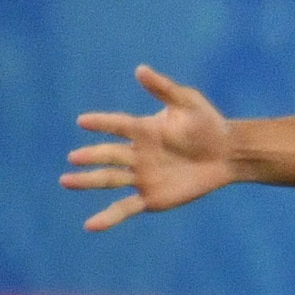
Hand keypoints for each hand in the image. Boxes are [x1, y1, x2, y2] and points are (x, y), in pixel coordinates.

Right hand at [63, 67, 237, 229]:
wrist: (228, 154)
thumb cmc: (208, 124)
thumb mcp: (188, 103)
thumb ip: (164, 89)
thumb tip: (140, 69)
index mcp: (142, 130)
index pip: (117, 125)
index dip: (102, 123)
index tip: (83, 122)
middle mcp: (137, 154)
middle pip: (109, 155)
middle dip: (91, 157)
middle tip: (74, 158)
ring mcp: (142, 177)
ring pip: (109, 179)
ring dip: (88, 181)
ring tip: (66, 181)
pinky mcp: (151, 198)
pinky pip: (125, 207)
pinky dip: (108, 217)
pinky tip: (90, 225)